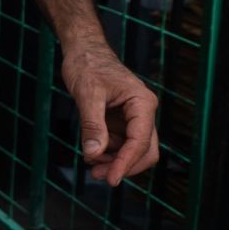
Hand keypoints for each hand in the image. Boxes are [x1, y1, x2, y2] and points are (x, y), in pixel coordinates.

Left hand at [60, 40, 159, 184]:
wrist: (83, 50)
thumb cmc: (87, 65)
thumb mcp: (87, 94)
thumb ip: (92, 124)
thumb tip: (94, 155)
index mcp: (142, 103)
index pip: (140, 141)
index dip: (127, 162)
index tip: (112, 179)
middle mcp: (143, 112)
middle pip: (145, 150)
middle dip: (124, 166)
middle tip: (99, 177)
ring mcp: (133, 118)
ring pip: (133, 150)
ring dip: (115, 162)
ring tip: (91, 166)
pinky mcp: (121, 122)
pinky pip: (120, 145)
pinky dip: (109, 154)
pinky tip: (92, 154)